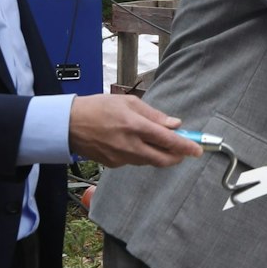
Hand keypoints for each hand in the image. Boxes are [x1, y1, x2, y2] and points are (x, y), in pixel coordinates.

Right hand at [68, 95, 202, 167]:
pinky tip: (135, 143)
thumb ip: (154, 115)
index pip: (168, 141)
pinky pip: (135, 161)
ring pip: (149, 161)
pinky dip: (141, 154)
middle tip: (184, 151)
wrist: (68, 124)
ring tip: (159, 142)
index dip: (186, 146)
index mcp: (135, 126)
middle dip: (177, 157)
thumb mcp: (128, 102)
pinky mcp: (113, 164)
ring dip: (159, 155)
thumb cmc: (97, 108)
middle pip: (162, 159)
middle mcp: (129, 145)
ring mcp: (121, 157)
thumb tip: (175, 124)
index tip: (198, 149)